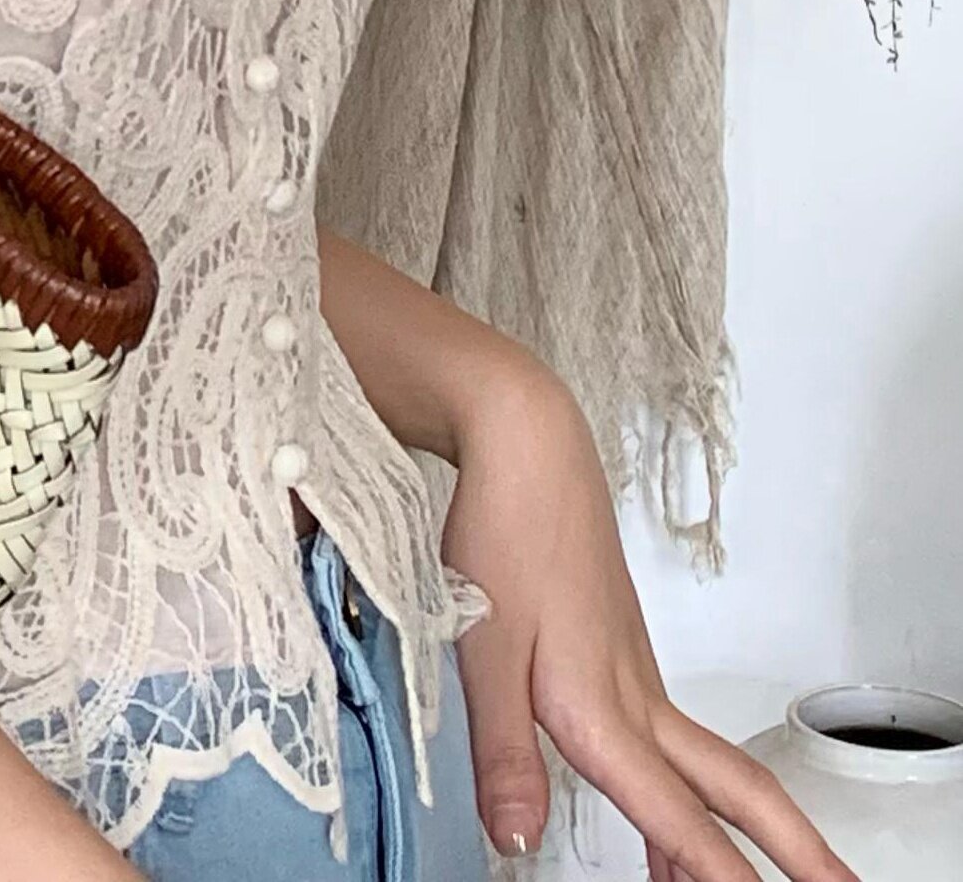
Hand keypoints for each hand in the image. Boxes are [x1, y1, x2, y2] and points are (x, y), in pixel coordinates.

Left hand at [438, 365, 859, 881]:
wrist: (526, 442)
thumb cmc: (506, 528)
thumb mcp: (481, 646)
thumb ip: (504, 752)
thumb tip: (519, 840)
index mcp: (605, 703)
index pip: (677, 815)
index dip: (720, 877)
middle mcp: (637, 694)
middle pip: (737, 787)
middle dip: (797, 851)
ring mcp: (638, 672)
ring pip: (711, 768)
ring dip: (746, 833)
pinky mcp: (624, 654)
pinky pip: (677, 745)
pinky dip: (693, 798)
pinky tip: (672, 825)